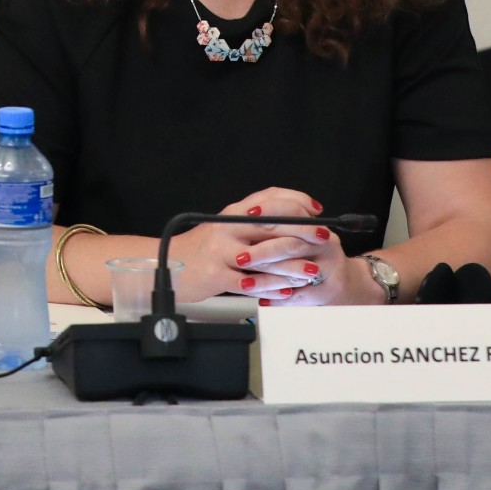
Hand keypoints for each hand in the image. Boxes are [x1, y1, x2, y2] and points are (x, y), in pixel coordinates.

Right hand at [168, 187, 324, 302]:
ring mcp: (220, 252)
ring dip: (293, 265)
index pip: (268, 199)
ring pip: (265, 257)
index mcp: (232, 214)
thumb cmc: (200, 249)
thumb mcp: (224, 227)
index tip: (315, 209)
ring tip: (311, 271)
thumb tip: (289, 216)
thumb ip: (251, 221)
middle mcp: (226, 229)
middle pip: (271, 225)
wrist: (166, 265)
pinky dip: (272, 287)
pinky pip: (251, 283)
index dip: (295, 201)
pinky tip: (286, 290)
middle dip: (303, 231)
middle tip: (323, 238)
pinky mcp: (216, 276)